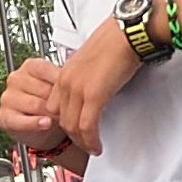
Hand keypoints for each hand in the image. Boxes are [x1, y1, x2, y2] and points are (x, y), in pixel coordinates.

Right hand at [0, 54, 68, 143]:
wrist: (44, 128)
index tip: (75, 88)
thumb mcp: (58, 87)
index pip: (45, 70)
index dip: (61, 81)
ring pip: (35, 104)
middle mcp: (15, 79)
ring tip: (62, 117)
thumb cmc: (52, 102)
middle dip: (58, 100)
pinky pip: (21, 120)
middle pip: (43, 89)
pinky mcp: (5, 116)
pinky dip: (35, 123)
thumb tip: (77, 77)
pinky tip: (46, 123)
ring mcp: (8, 98)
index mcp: (29, 66)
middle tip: (70, 107)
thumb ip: (63, 79)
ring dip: (51, 113)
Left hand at [42, 20, 140, 159]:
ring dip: (82, 141)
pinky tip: (97, 146)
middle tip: (84, 143)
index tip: (76, 128)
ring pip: (72, 126)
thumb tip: (96, 87)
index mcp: (65, 72)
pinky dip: (91, 140)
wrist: (127, 33)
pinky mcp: (93, 96)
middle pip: (61, 118)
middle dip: (72, 135)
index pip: (54, 105)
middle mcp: (66, 81)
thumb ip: (89, 76)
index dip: (64, 120)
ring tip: (92, 148)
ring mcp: (78, 89)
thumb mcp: (94, 60)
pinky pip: (87, 126)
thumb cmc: (117, 40)